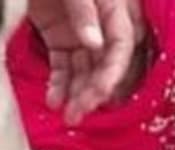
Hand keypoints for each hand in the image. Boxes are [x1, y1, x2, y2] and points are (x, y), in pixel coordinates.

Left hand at [28, 0, 135, 124]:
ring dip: (76, 93)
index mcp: (112, 7)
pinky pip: (63, 65)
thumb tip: (94, 44)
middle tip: (78, 113)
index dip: (113, 71)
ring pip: (84, 69)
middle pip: (104, 62)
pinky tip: (53, 99)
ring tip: (65, 114)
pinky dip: (59, 83)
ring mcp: (80, 31)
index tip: (99, 93)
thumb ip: (83, 10)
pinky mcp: (59, 36)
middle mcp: (101, 23)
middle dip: (93, 90)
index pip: (121, 44)